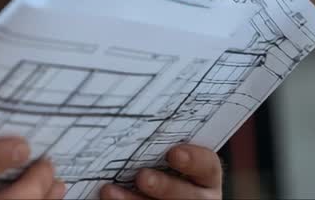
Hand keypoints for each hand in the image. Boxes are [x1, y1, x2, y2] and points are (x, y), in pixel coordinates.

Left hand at [102, 144, 222, 199]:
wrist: (136, 185)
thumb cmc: (145, 158)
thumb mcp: (154, 151)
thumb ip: (150, 143)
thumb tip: (126, 121)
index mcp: (202, 176)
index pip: (208, 167)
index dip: (195, 160)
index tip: (174, 153)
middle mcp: (197, 197)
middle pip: (189, 196)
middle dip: (165, 186)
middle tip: (142, 177)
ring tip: (110, 191)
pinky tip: (106, 197)